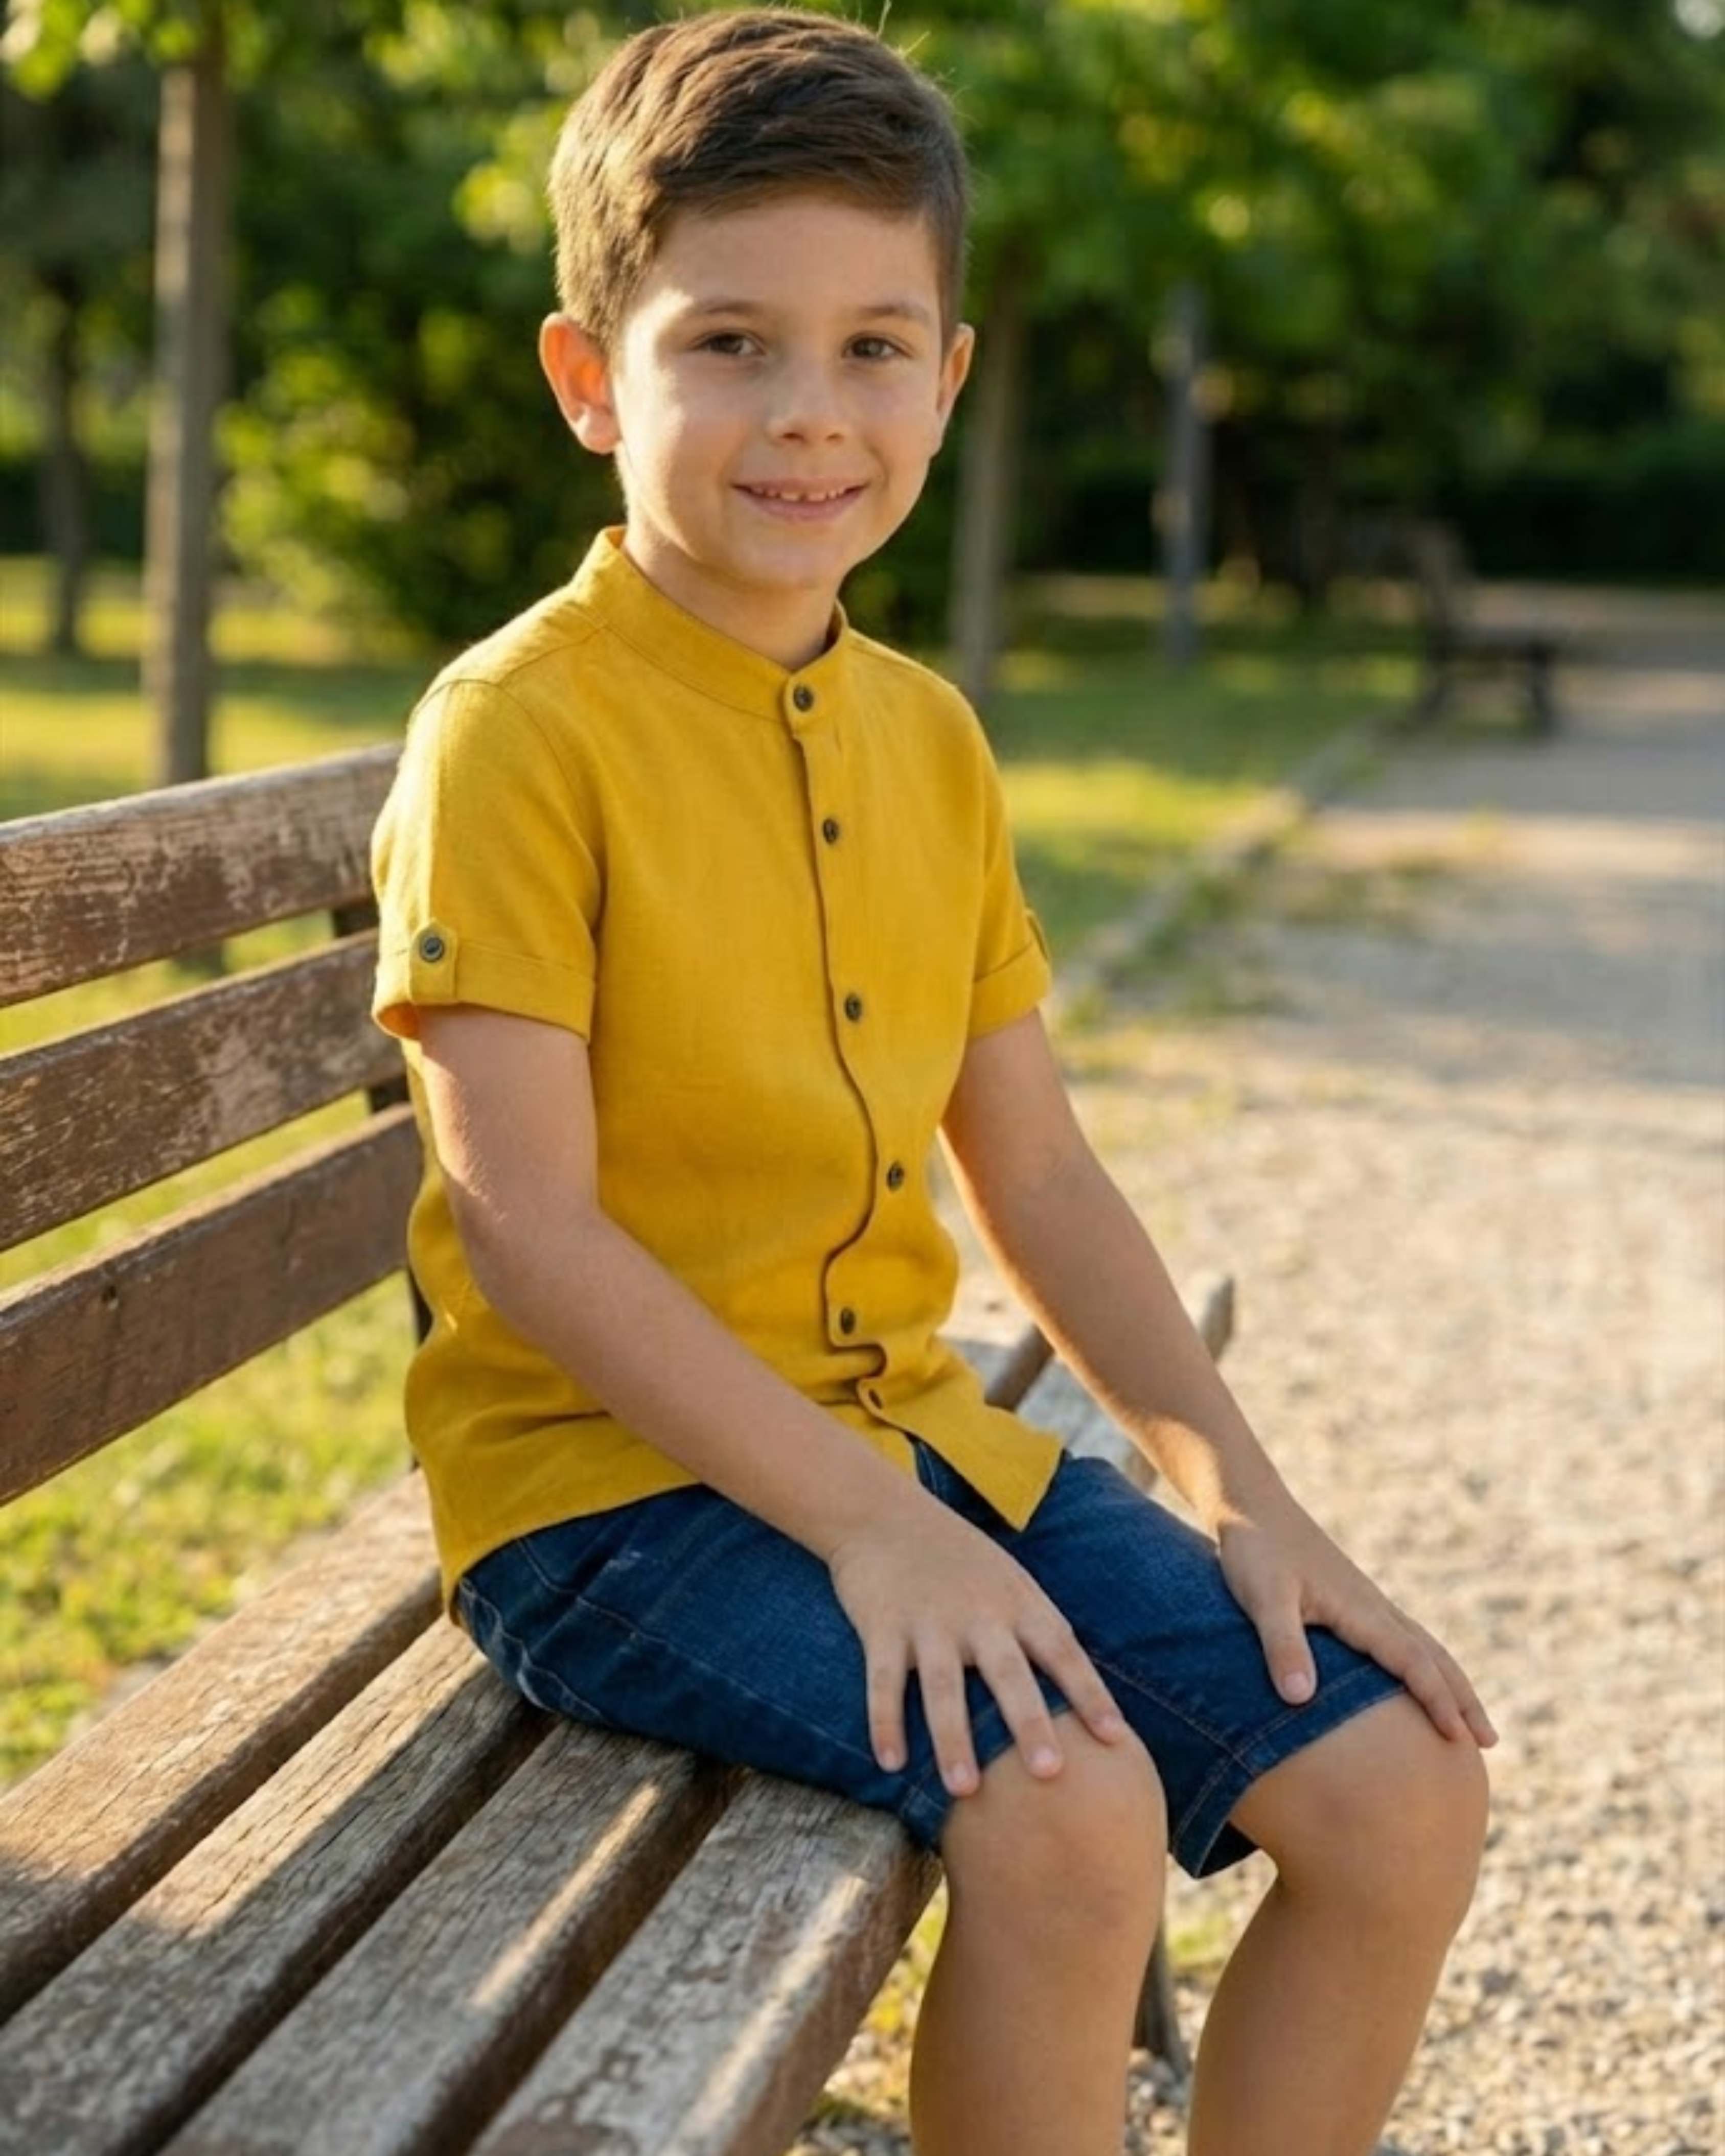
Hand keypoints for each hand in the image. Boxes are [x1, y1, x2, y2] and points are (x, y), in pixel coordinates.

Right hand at [826, 1493, 1127, 1796]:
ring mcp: (929, 1619)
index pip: (1061, 1650)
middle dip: (1029, 1721)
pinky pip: (884, 1679)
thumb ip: (1037, 1629)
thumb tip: (1082, 1694)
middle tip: (1048, 1772)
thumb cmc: (958, 1559)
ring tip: (964, 1788)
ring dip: (953, 1738)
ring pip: (943, 1684)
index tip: (1116, 1738)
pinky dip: (885, 1720)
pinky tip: (890, 1761)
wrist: (882, 1514)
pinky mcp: (882, 1625)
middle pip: (1008, 1672)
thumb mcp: (1008, 1581)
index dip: (1089, 1693)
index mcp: (1016, 1602)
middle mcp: (978, 1612)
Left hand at [1217, 1494, 1497, 1748]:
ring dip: (1450, 1682)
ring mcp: (1366, 1602)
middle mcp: (1374, 1606)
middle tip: (1490, 1741)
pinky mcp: (1352, 1600)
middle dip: (1463, 1698)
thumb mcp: (1263, 1598)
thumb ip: (1282, 1645)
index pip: (1413, 1662)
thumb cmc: (1255, 1551)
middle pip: (1433, 1656)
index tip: (1460, 1738)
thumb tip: (1300, 1699)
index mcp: (1361, 1609)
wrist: (1251, 1503)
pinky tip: (1418, 1678)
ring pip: (1423, 1646)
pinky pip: (1402, 1638)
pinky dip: (1424, 1664)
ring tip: (1469, 1719)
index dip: (1438, 1701)